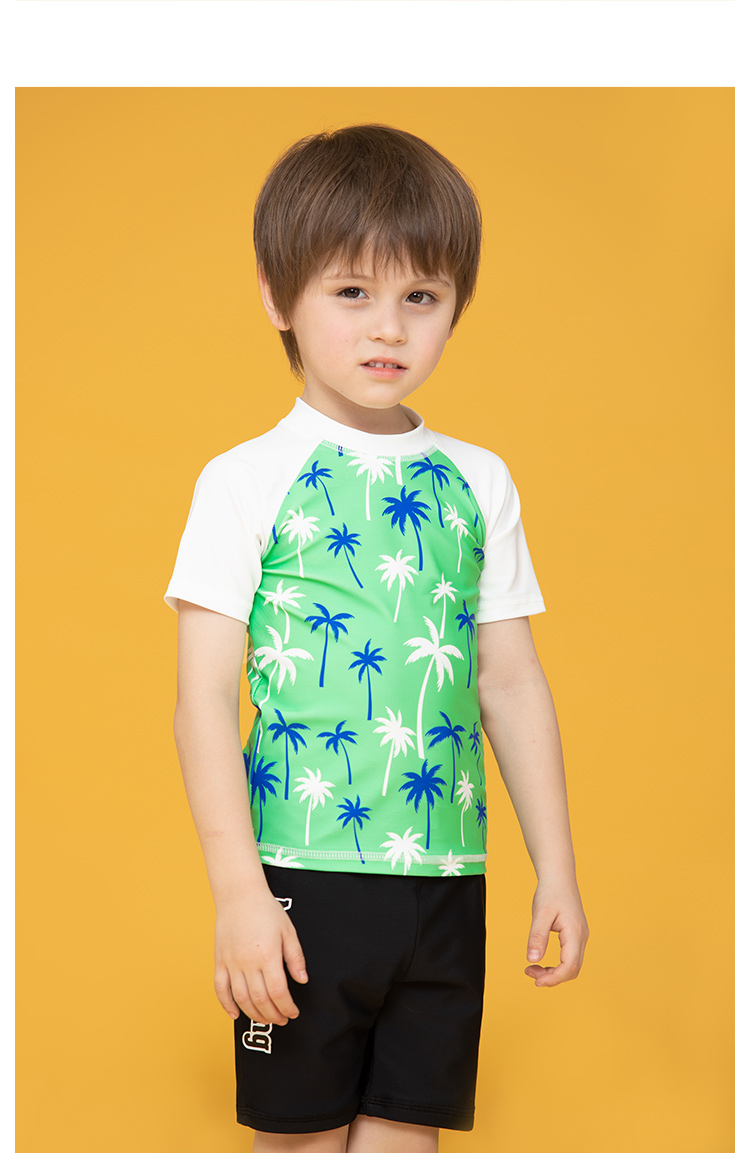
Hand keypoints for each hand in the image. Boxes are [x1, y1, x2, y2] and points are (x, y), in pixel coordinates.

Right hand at [214, 888, 307, 1023]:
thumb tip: (302, 980)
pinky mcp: (219, 961)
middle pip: (260, 1000)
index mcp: (268, 955)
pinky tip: (235, 1014)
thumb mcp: (288, 931)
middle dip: (273, 1015)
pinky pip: (220, 989)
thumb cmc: (266, 910)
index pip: (278, 992)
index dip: (287, 1007)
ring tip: (265, 1019)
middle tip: (282, 1020)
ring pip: (241, 999)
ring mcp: (231, 963)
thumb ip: (295, 957)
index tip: (293, 1012)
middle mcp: (248, 963)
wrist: (239, 894)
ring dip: (254, 1014)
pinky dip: (226, 1005)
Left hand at [524, 881, 588, 986]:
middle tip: (530, 973)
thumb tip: (532, 959)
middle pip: (573, 969)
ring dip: (554, 972)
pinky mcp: (576, 935)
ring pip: (572, 965)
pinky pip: (570, 957)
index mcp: (575, 933)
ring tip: (533, 968)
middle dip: (552, 977)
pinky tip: (542, 960)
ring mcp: (580, 936)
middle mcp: (582, 937)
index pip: (569, 966)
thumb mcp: (540, 913)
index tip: (535, 979)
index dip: (553, 978)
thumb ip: (537, 936)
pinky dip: (557, 964)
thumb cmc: (550, 892)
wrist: (559, 877)